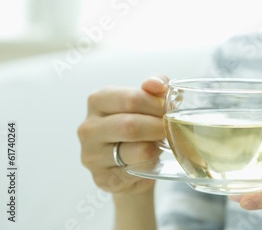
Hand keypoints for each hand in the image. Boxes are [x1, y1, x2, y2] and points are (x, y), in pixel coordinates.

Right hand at [77, 75, 167, 194]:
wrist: (131, 160)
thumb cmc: (139, 124)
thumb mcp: (146, 100)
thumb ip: (154, 86)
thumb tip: (157, 84)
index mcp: (98, 101)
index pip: (131, 99)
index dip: (156, 105)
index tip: (169, 110)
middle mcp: (88, 128)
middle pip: (131, 125)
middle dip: (158, 127)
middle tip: (172, 129)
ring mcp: (91, 156)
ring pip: (137, 151)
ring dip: (157, 147)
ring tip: (160, 145)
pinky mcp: (102, 179)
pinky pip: (136, 172)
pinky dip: (151, 166)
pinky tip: (152, 162)